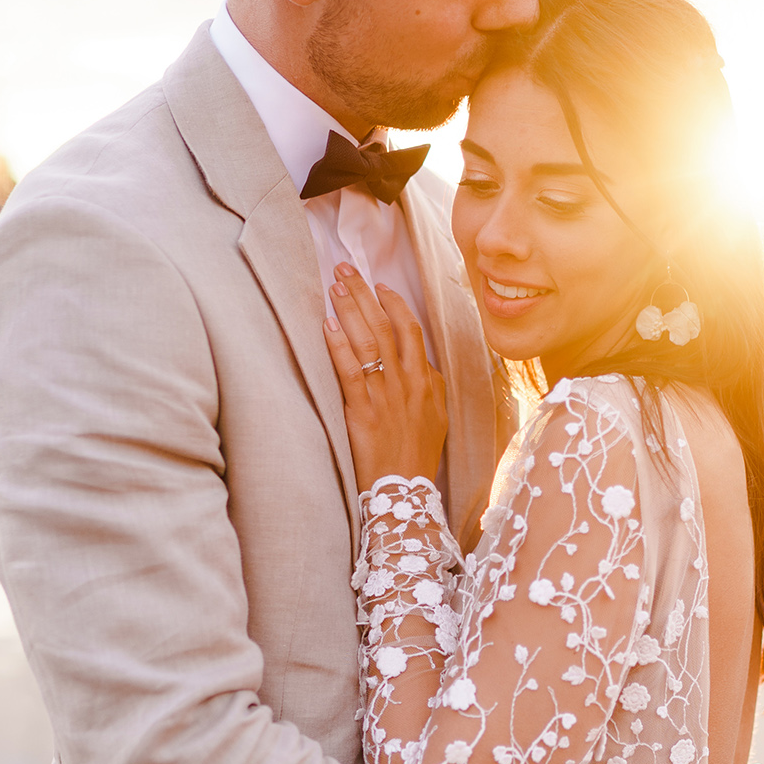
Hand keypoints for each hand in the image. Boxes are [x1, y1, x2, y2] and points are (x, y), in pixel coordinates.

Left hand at [324, 264, 447, 492]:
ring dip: (350, 310)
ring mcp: (387, 397)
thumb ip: (429, 387)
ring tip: (334, 286)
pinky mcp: (364, 414)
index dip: (394, 305)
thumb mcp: (436, 418)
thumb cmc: (417, 458)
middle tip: (345, 270)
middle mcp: (410, 383)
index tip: (379, 286)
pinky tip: (326, 325)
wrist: (407, 494)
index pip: (413, 331)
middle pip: (388, 326)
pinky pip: (351, 372)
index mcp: (428, 382)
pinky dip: (338, 346)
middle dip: (365, 294)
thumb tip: (421, 364)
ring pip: (370, 342)